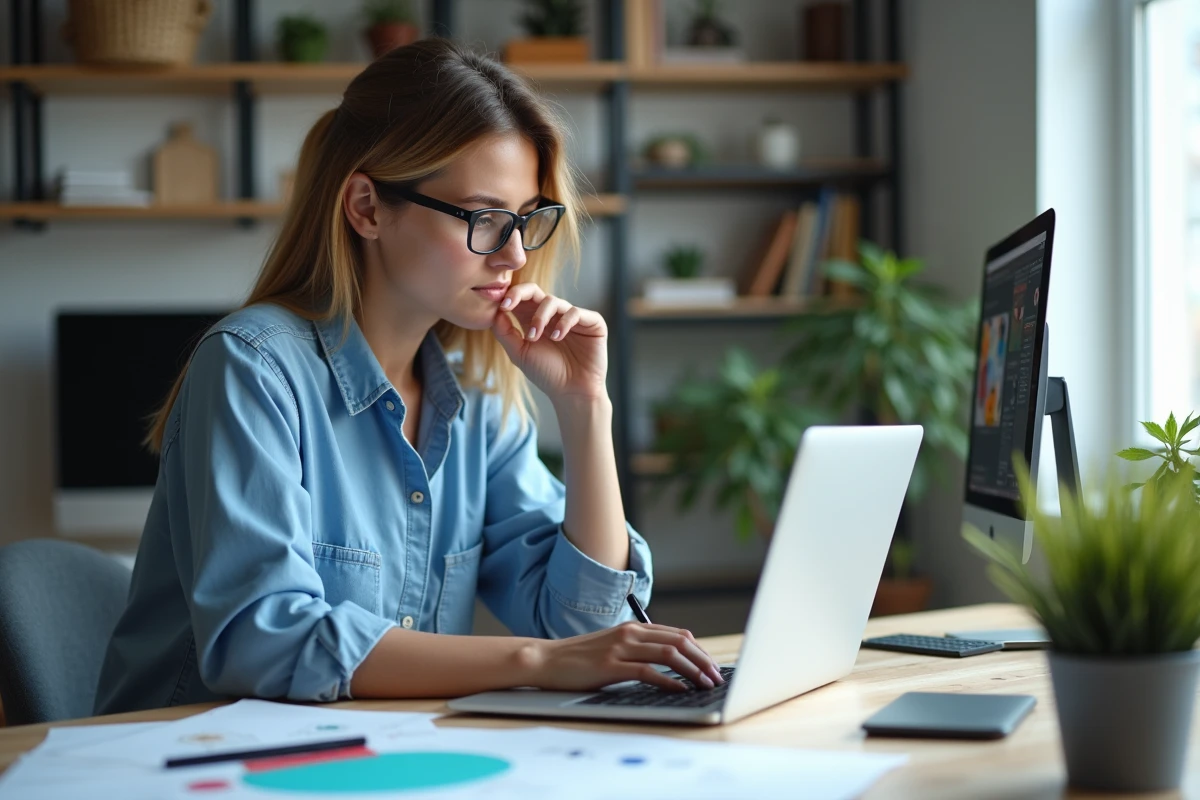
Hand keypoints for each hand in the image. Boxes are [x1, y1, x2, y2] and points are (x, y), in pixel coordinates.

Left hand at [491, 283, 607, 403]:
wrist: (572, 393)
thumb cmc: (546, 374)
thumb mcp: (519, 353)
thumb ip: (505, 332)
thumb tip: (494, 310)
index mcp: (534, 320)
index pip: (521, 297)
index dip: (509, 296)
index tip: (500, 306)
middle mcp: (553, 315)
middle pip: (535, 291)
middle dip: (519, 295)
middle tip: (507, 306)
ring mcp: (572, 317)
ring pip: (553, 301)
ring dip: (540, 317)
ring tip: (535, 337)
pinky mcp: (592, 322)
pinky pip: (575, 312)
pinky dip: (563, 322)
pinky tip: (557, 338)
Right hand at [525, 622, 725, 692]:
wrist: (547, 660)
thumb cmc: (580, 658)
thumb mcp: (614, 647)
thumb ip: (638, 650)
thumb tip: (670, 664)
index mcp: (634, 628)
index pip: (678, 635)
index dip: (700, 651)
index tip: (712, 667)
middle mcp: (630, 633)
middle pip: (680, 642)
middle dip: (703, 661)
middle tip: (717, 678)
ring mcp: (621, 648)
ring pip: (669, 654)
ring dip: (693, 671)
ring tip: (705, 685)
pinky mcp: (611, 666)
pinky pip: (648, 672)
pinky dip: (669, 681)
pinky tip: (680, 690)